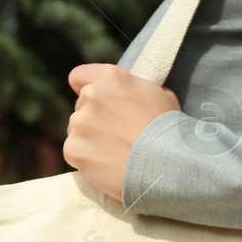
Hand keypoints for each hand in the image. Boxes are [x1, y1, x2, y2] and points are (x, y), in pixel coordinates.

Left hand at [63, 63, 179, 203]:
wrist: (165, 164)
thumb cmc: (168, 130)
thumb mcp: (160, 94)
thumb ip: (136, 88)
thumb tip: (131, 94)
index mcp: (111, 77)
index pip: (79, 76)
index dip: (85, 88)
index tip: (96, 102)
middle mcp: (90, 95)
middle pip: (80, 107)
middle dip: (93, 119)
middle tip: (115, 135)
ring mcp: (79, 122)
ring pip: (76, 130)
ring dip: (89, 139)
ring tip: (114, 153)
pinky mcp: (73, 148)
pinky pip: (74, 152)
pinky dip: (86, 159)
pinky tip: (107, 164)